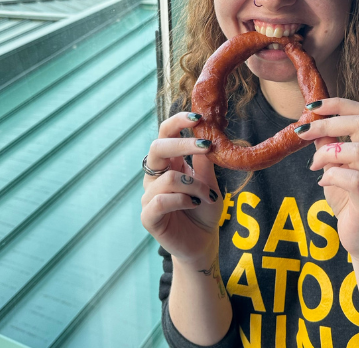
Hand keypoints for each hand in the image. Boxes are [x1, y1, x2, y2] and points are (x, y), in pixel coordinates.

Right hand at [141, 112, 222, 266]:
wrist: (203, 243)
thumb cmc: (205, 209)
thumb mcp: (210, 181)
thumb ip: (204, 161)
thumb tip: (207, 133)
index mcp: (169, 164)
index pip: (165, 135)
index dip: (177, 122)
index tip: (197, 116)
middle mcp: (155, 177)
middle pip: (157, 148)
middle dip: (182, 144)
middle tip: (207, 146)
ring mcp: (149, 196)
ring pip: (168, 178)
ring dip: (194, 185)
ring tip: (207, 197)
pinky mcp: (148, 216)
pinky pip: (161, 201)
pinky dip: (183, 200)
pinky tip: (194, 205)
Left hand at [296, 98, 358, 259]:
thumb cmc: (349, 201)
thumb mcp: (333, 168)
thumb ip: (327, 145)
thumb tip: (312, 123)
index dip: (337, 103)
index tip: (311, 107)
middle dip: (328, 122)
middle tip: (304, 133)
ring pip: (358, 149)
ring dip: (327, 152)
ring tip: (314, 165)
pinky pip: (354, 179)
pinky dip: (332, 176)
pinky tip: (323, 182)